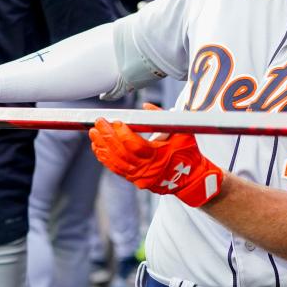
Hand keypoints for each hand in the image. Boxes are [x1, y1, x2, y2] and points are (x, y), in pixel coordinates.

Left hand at [89, 117, 222, 206]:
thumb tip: (145, 106)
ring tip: (94, 133)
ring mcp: (140, 177)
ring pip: (115, 162)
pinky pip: (116, 169)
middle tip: (99, 122)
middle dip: (108, 136)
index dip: (123, 133)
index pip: (135, 144)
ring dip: (102, 147)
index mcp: (160, 156)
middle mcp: (148, 169)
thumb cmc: (189, 154)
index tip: (116, 121)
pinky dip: (105, 158)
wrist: (192, 179)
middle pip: (121, 152)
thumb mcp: (182, 132)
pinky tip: (98, 147)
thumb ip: (163, 118)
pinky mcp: (136, 180)